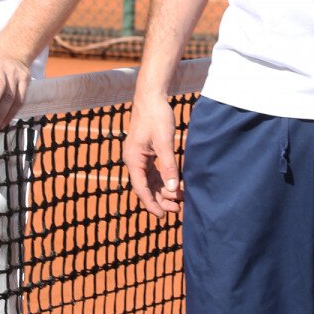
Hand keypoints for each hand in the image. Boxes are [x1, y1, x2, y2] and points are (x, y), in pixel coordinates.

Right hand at [125, 90, 181, 215]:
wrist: (151, 96)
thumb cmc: (156, 116)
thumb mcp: (164, 142)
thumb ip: (169, 167)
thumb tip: (173, 190)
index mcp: (133, 159)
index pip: (141, 188)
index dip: (152, 204)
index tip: (162, 216)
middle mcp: (134, 160)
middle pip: (146, 187)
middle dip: (160, 200)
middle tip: (177, 210)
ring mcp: (139, 156)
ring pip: (150, 181)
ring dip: (163, 191)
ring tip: (179, 200)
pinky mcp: (146, 152)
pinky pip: (153, 172)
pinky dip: (164, 180)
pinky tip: (175, 185)